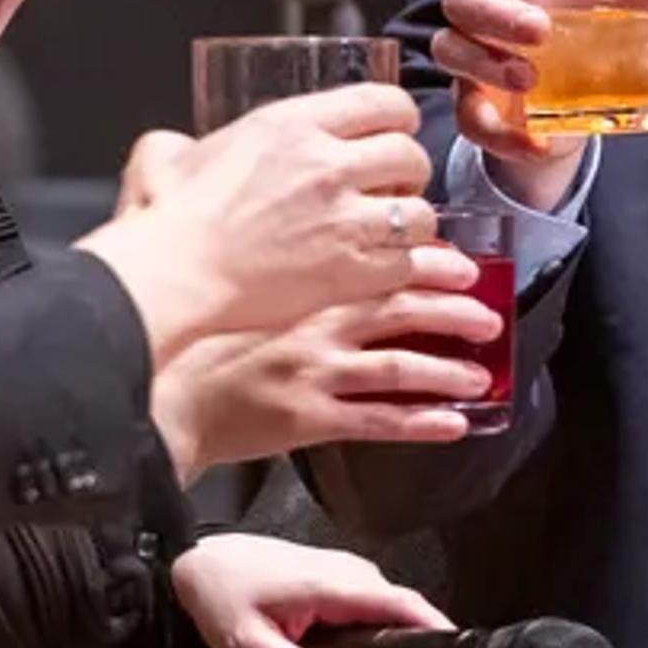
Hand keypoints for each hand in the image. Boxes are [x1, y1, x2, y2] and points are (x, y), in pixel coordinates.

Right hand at [77, 85, 452, 360]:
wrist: (176, 274)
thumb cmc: (172, 219)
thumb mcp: (172, 152)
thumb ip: (186, 140)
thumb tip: (175, 147)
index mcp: (293, 124)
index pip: (384, 101)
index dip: (398, 117)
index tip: (393, 131)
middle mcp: (327, 164)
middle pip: (410, 153)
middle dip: (408, 171)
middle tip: (391, 186)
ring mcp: (343, 219)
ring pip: (419, 211)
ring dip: (410, 221)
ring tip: (388, 230)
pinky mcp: (350, 270)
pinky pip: (407, 261)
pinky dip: (400, 265)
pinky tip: (379, 266)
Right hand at [150, 272, 504, 476]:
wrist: (157, 391)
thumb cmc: (185, 333)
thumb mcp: (225, 274)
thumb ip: (263, 250)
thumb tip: (284, 224)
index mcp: (304, 287)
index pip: (382, 266)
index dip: (429, 265)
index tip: (461, 265)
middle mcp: (319, 325)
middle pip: (405, 310)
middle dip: (455, 311)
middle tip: (489, 316)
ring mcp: (318, 373)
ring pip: (402, 367)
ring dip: (449, 371)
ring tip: (482, 376)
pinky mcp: (310, 419)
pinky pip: (380, 420)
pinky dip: (422, 422)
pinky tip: (453, 423)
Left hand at [168, 531, 450, 647]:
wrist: (200, 559)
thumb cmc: (220, 595)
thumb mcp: (245, 643)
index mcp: (332, 585)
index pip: (401, 604)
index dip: (435, 628)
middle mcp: (348, 572)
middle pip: (404, 608)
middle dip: (424, 641)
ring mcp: (345, 570)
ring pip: (390, 605)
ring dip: (404, 634)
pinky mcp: (338, 575)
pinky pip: (374, 602)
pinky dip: (384, 625)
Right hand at [430, 0, 647, 211]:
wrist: (569, 97)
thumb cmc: (581, 30)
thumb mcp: (618, 6)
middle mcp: (483, 10)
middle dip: (494, 13)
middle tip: (539, 30)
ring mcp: (473, 59)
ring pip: (450, 50)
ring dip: (486, 65)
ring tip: (532, 79)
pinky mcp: (476, 106)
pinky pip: (470, 119)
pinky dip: (501, 134)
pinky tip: (535, 142)